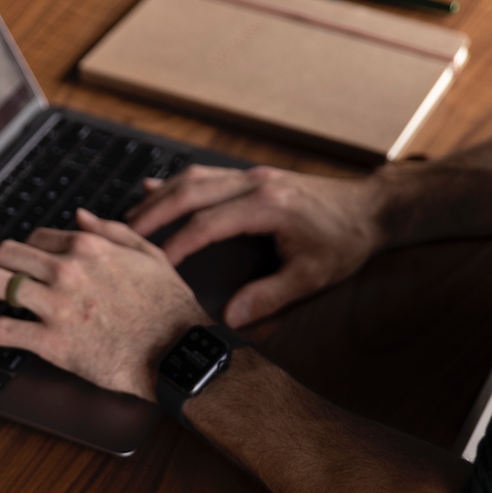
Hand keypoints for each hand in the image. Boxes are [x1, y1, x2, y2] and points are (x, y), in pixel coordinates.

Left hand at [0, 209, 209, 400]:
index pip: (36, 237)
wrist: (178, 352)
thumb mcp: (149, 255)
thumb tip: (79, 216)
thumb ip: (112, 231)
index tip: (20, 264)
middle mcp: (68, 269)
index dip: (23, 250)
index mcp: (89, 247)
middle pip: (5, 253)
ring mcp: (57, 305)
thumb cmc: (170, 308)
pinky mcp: (52, 341)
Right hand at [127, 164, 382, 325]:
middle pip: (190, 192)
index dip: (176, 243)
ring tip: (130, 218)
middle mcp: (255, 184)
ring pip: (194, 179)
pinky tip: (153, 190)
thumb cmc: (344, 241)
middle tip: (121, 234)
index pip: (208, 223)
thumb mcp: (312, 275)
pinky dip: (176, 184)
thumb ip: (269, 295)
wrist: (370, 208)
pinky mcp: (253, 176)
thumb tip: (230, 316)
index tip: (152, 263)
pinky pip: (206, 176)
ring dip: (160, 197)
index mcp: (268, 207)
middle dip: (153, 214)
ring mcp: (252, 176)